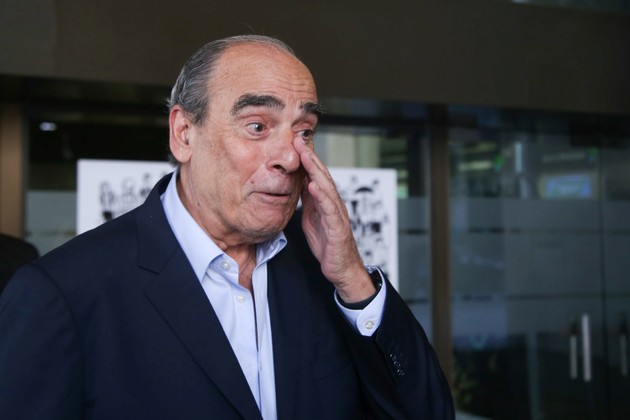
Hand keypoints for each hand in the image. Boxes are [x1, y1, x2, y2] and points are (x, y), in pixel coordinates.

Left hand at [293, 137, 375, 302]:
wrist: (342, 269)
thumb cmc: (328, 245)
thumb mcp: (312, 220)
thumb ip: (308, 202)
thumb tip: (299, 185)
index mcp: (325, 202)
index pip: (316, 176)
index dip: (305, 159)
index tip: (293, 143)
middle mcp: (333, 204)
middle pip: (322, 176)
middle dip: (310, 157)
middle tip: (298, 140)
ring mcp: (337, 215)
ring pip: (326, 188)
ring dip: (315, 171)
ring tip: (305, 156)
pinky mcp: (338, 228)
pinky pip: (329, 210)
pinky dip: (321, 196)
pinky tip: (313, 186)